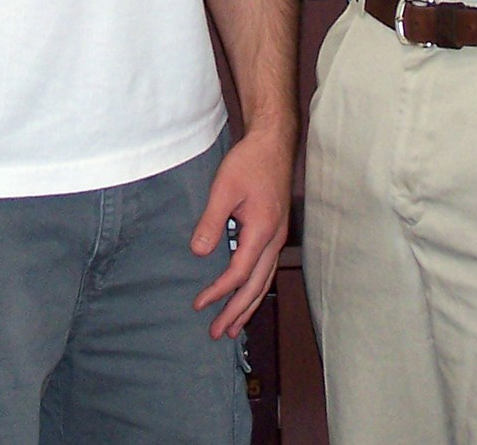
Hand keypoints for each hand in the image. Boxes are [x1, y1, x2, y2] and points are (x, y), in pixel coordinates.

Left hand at [189, 127, 294, 338]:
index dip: (218, 292)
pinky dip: (255, 287)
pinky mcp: (275, 231)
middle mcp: (274, 239)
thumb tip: (198, 252)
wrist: (274, 143)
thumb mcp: (224, 188)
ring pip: (264, 280)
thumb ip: (211, 221)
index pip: (238, 273)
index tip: (199, 304)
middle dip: (237, 312)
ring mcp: (278, 236)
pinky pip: (266, 268)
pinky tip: (246, 294)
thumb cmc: (249, 162)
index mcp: (262, 231)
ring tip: (234, 327)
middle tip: (218, 333)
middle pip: (256, 286)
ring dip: (248, 305)